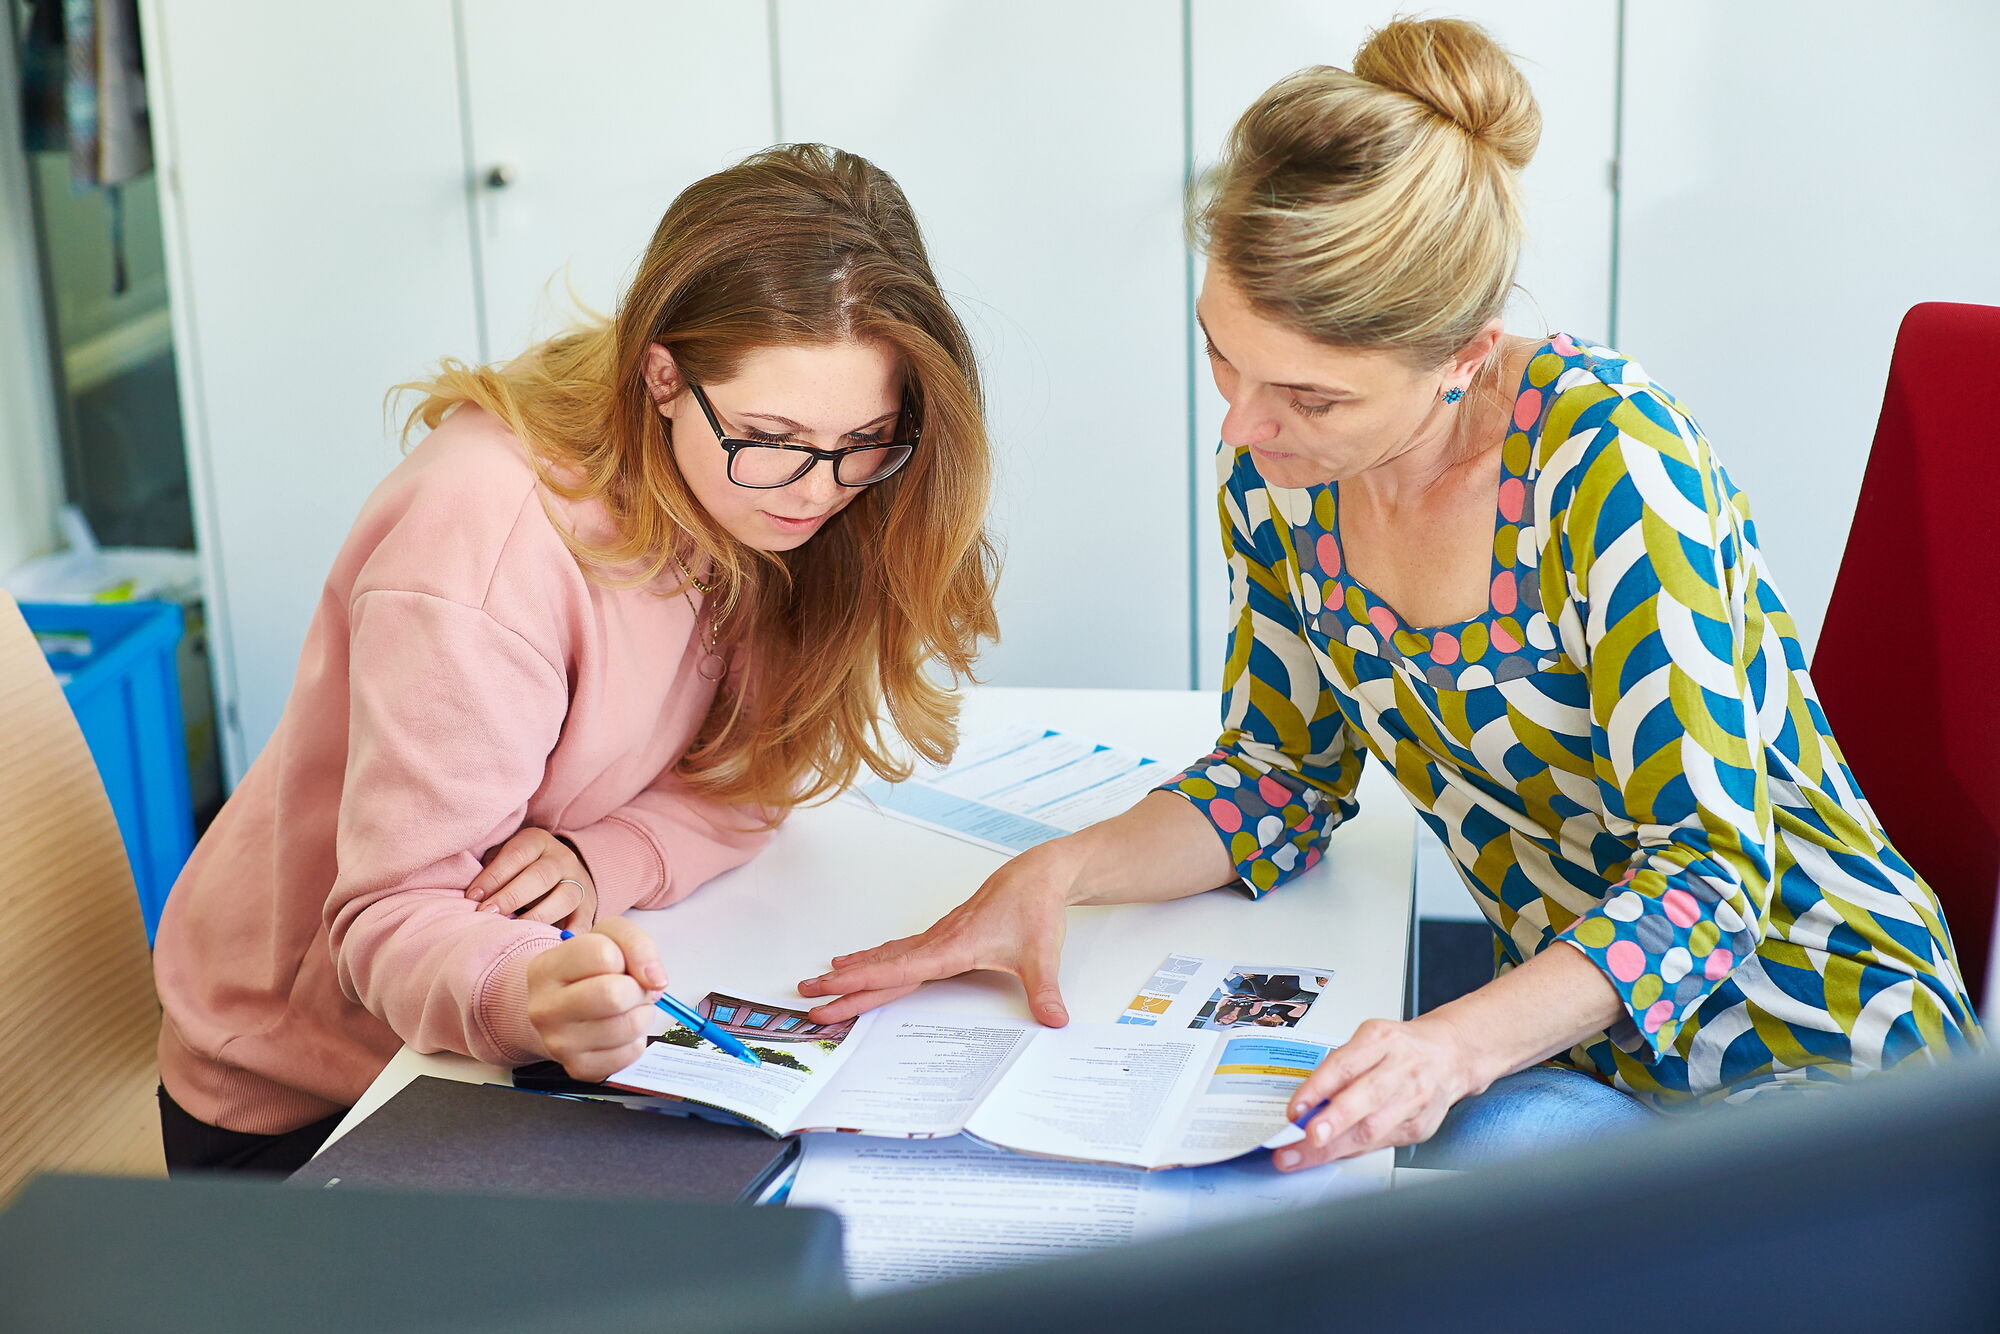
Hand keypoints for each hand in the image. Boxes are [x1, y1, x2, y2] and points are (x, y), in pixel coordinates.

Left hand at [466, 827, 595, 928]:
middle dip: (511, 896)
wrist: (562, 872)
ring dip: (537, 916)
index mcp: (538, 842)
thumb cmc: (519, 869)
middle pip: (540, 876)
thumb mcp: (505, 858)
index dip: (494, 876)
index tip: (473, 897)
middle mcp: (562, 859)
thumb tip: (472, 895)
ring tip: (513, 931)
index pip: (516, 854)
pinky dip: (570, 935)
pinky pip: (582, 922)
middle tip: (487, 914)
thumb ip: (490, 869)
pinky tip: (552, 945)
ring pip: (564, 898)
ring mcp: (579, 882)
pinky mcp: (587, 907)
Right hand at [525, 918, 666, 1081]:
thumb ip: (636, 944)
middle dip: (638, 989)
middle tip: (632, 988)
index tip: (619, 964)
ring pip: (627, 1025)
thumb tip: (655, 980)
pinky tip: (621, 1030)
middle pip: (614, 995)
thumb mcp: (609, 938)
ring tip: (628, 1008)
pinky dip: (637, 1038)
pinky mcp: (579, 1068)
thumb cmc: (590, 971)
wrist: (565, 1010)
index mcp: (545, 969)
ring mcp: (559, 1043)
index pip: (603, 955)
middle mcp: (544, 1009)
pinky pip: (631, 1053)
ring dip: (642, 1013)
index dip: (624, 957)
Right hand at [795, 845, 1078, 1026]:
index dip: (864, 983)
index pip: (899, 970)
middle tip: (808, 997)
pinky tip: (856, 964)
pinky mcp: (940, 936)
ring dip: (852, 972)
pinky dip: (872, 961)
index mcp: (952, 947)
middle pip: (882, 968)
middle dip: (843, 985)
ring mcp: (935, 937)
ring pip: (884, 958)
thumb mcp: (1042, 954)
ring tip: (818, 981)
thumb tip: (1055, 1020)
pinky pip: (896, 952)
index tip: (832, 989)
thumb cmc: (1034, 908)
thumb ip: (1045, 991)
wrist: (1036, 875)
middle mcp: (936, 942)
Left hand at [1278, 1014, 1489, 1170]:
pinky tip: (1332, 1153)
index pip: (1345, 1064)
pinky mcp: (1421, 1126)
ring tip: (1307, 1154)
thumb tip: (1305, 1104)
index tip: (1295, 1109)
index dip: (1317, 1088)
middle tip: (1309, 1136)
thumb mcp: (1369, 1040)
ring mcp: (1414, 1099)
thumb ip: (1340, 1068)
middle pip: (1365, 1097)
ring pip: (1374, 1127)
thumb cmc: (1401, 1048)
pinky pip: (1382, 1143)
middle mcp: (1401, 1068)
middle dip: (1334, 1121)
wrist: (1450, 1055)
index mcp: (1381, 1040)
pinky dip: (1353, 1150)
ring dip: (1337, 1145)